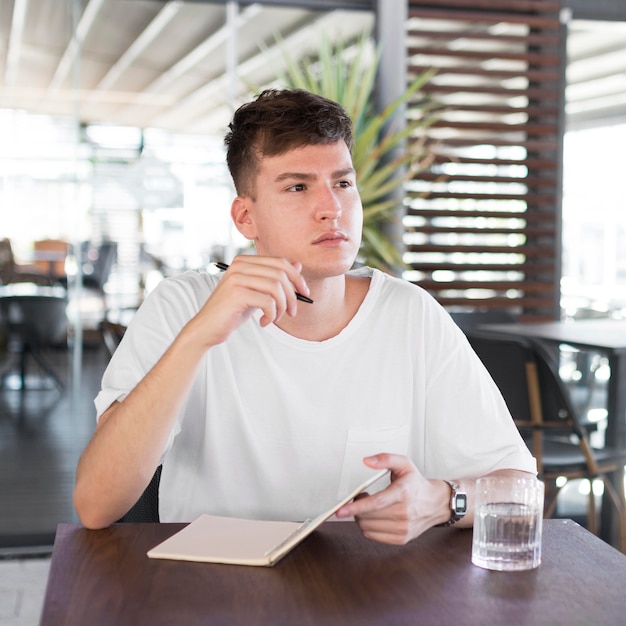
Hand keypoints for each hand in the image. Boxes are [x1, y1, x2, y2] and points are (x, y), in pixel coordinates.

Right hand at [191, 256, 310, 346]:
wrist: (207, 328)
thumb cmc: (232, 311)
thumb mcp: (256, 292)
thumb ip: (273, 278)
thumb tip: (298, 264)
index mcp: (245, 261)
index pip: (280, 262)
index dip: (297, 277)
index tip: (304, 293)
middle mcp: (240, 265)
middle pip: (281, 274)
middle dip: (292, 295)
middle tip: (292, 312)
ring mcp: (237, 278)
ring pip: (276, 288)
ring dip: (282, 307)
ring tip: (275, 318)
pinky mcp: (236, 293)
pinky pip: (268, 302)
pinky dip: (271, 315)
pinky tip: (264, 322)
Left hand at [335, 454, 449, 544]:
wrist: (436, 503)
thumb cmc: (416, 483)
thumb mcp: (404, 464)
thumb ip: (385, 459)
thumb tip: (366, 461)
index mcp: (403, 493)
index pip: (376, 503)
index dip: (356, 507)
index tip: (341, 509)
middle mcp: (404, 513)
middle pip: (368, 517)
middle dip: (357, 508)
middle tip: (360, 497)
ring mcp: (403, 528)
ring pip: (368, 528)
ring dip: (361, 517)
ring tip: (369, 507)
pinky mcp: (402, 539)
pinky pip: (373, 536)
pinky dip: (368, 527)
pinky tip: (374, 517)